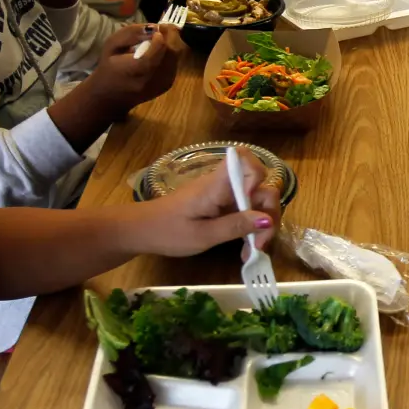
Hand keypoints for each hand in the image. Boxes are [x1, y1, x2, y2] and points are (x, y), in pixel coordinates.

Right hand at [77, 22, 180, 119]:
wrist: (111, 96)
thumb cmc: (109, 67)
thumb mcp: (112, 45)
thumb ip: (131, 33)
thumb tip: (154, 27)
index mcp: (134, 70)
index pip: (157, 51)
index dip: (160, 37)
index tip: (155, 29)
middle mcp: (152, 79)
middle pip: (171, 53)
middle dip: (169, 37)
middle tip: (161, 29)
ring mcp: (162, 84)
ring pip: (176, 57)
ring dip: (170, 44)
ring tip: (158, 40)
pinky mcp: (167, 85)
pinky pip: (175, 64)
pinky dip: (169, 54)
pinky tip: (158, 52)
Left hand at [134, 147, 282, 256]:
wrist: (141, 230)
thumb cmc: (167, 232)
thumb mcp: (202, 236)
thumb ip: (235, 226)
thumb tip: (267, 219)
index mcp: (216, 185)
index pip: (245, 158)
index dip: (258, 177)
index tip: (253, 206)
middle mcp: (224, 184)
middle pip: (261, 185)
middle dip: (268, 213)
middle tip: (258, 244)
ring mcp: (224, 194)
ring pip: (257, 200)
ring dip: (261, 224)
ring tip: (252, 250)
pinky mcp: (222, 204)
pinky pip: (246, 209)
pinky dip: (250, 227)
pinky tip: (245, 247)